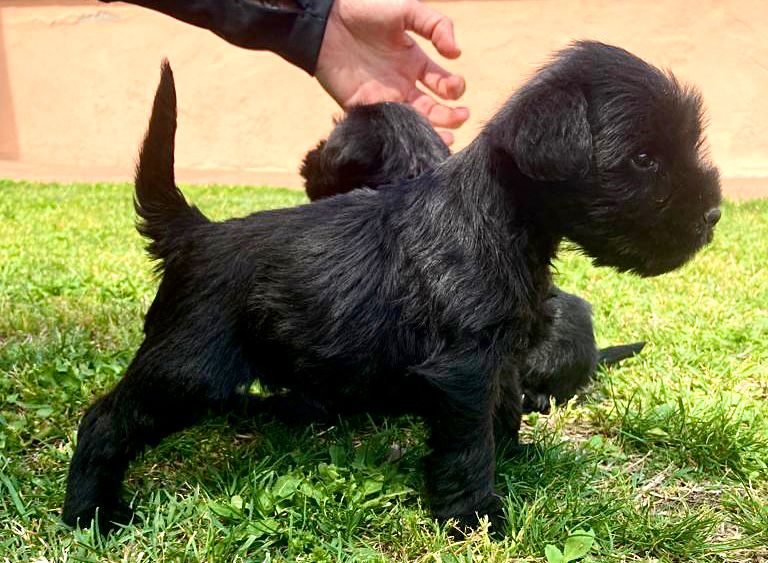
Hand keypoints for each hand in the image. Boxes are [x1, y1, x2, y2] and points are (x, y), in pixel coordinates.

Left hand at [315, 0, 468, 144]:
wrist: (326, 21)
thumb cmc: (366, 10)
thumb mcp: (407, 10)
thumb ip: (436, 25)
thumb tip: (456, 54)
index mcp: (415, 64)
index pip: (444, 85)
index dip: (455, 89)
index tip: (454, 88)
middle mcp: (403, 85)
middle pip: (434, 109)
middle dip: (451, 117)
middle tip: (460, 117)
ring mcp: (385, 99)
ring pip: (414, 124)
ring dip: (433, 133)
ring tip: (447, 137)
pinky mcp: (365, 108)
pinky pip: (387, 127)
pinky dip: (402, 135)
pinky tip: (414, 136)